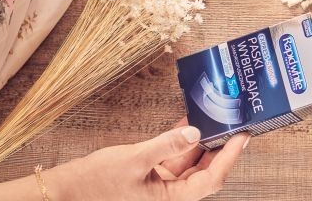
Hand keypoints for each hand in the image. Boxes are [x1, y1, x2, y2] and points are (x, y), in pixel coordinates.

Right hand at [47, 119, 249, 200]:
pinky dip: (181, 140)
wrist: (69, 189)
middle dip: (220, 148)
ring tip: (214, 119)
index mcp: (169, 199)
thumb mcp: (135, 159)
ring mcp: (160, 184)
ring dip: (201, 142)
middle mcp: (169, 194)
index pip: (210, 179)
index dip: (228, 158)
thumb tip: (194, 132)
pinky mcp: (151, 173)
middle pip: (205, 171)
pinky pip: (174, 156)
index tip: (242, 137)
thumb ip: (166, 145)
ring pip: (190, 162)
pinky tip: (188, 122)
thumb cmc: (98, 181)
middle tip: (234, 125)